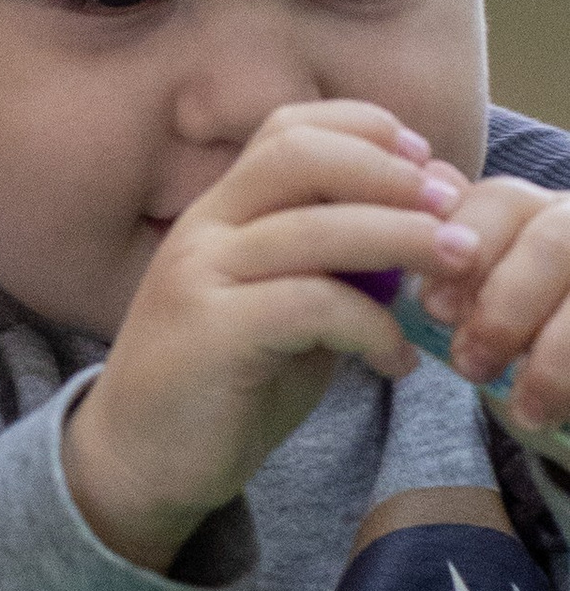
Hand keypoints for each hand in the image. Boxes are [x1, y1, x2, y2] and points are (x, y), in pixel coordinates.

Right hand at [61, 104, 475, 571]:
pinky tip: (397, 361)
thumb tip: (419, 239)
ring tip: (456, 265)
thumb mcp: (280, 310)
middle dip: (389, 173)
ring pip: (314, 229)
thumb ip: (331, 270)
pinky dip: (373, 326)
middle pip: (299, 156)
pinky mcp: (212, 334)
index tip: (422, 160)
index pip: (287, 130)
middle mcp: (204, 228)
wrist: (135, 460)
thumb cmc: (220, 384)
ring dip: (402, 239)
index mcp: (219, 212)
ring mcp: (201, 276)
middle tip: (452, 207)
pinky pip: (312, 305)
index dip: (362, 129)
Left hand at [414, 170, 569, 437]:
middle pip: (556, 240)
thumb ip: (448, 276)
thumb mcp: (484, 309)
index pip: (502, 201)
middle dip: (505, 303)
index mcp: (541, 213)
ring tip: (518, 409)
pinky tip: (553, 413)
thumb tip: (393, 252)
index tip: (433, 306)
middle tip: (467, 363)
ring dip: (553, 354)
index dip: (466, 248)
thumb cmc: (524, 345)